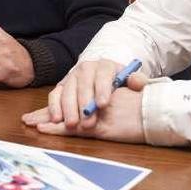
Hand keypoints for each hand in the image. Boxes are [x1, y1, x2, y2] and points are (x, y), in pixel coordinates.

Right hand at [21, 59, 147, 142]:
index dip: (103, 89)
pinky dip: (53, 107)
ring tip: (71, 124)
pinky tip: (55, 120)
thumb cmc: (118, 84)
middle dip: (84, 104)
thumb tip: (138, 82)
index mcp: (105, 66)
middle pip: (83, 85)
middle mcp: (85, 69)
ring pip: (67, 91)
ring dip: (67, 108)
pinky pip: (54, 95)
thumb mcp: (130, 81)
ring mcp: (71, 77)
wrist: (103, 78)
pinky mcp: (61, 87)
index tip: (104, 104)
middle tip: (87, 120)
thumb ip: (136, 81)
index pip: (103, 75)